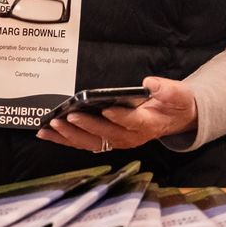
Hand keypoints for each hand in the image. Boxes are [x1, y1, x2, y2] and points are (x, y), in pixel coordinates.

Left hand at [38, 76, 197, 153]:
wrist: (174, 117)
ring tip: (50, 127)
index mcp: (147, 124)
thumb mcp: (177, 94)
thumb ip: (166, 90)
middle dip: (85, 126)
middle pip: (106, 135)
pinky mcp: (107, 140)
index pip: (132, 122)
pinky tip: (48, 133)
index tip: (105, 110)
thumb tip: (149, 84)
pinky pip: (85, 142)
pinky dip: (66, 139)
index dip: (119, 118)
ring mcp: (118, 140)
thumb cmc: (172, 104)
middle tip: (67, 116)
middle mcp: (130, 137)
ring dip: (70, 136)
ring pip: (91, 142)